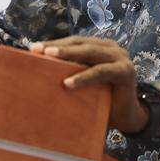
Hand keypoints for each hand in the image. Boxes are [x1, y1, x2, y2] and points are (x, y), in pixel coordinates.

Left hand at [30, 37, 148, 133]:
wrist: (125, 118)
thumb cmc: (101, 100)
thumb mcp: (83, 83)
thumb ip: (70, 73)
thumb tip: (37, 71)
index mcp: (100, 47)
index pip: (75, 42)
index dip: (55, 43)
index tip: (33, 48)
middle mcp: (111, 48)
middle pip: (81, 43)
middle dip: (58, 46)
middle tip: (38, 50)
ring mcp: (120, 57)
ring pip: (90, 53)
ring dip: (69, 54)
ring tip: (49, 57)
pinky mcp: (126, 71)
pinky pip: (101, 71)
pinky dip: (84, 77)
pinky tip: (68, 83)